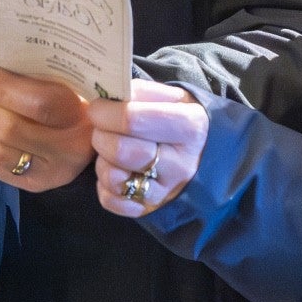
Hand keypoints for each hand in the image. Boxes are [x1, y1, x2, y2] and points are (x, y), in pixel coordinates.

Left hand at [0, 67, 98, 191]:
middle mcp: (67, 153)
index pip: (37, 104)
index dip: (1, 88)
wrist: (85, 140)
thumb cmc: (72, 102)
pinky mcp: (29, 185)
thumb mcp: (64, 85)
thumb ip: (31, 78)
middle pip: (10, 130)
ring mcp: (47, 174)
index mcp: (82, 119)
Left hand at [87, 81, 206, 217]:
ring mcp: (166, 191)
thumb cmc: (181, 119)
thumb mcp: (172, 97)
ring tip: (110, 150)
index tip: (97, 107)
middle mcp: (180, 164)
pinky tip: (115, 171)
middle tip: (102, 128)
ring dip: (102, 161)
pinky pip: (112, 201)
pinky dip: (104, 186)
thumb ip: (140, 92)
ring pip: (115, 178)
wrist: (204, 154)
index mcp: (189, 127)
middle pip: (121, 150)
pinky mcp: (149, 209)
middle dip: (101, 135)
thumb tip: (106, 95)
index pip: (133, 119)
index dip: (106, 112)